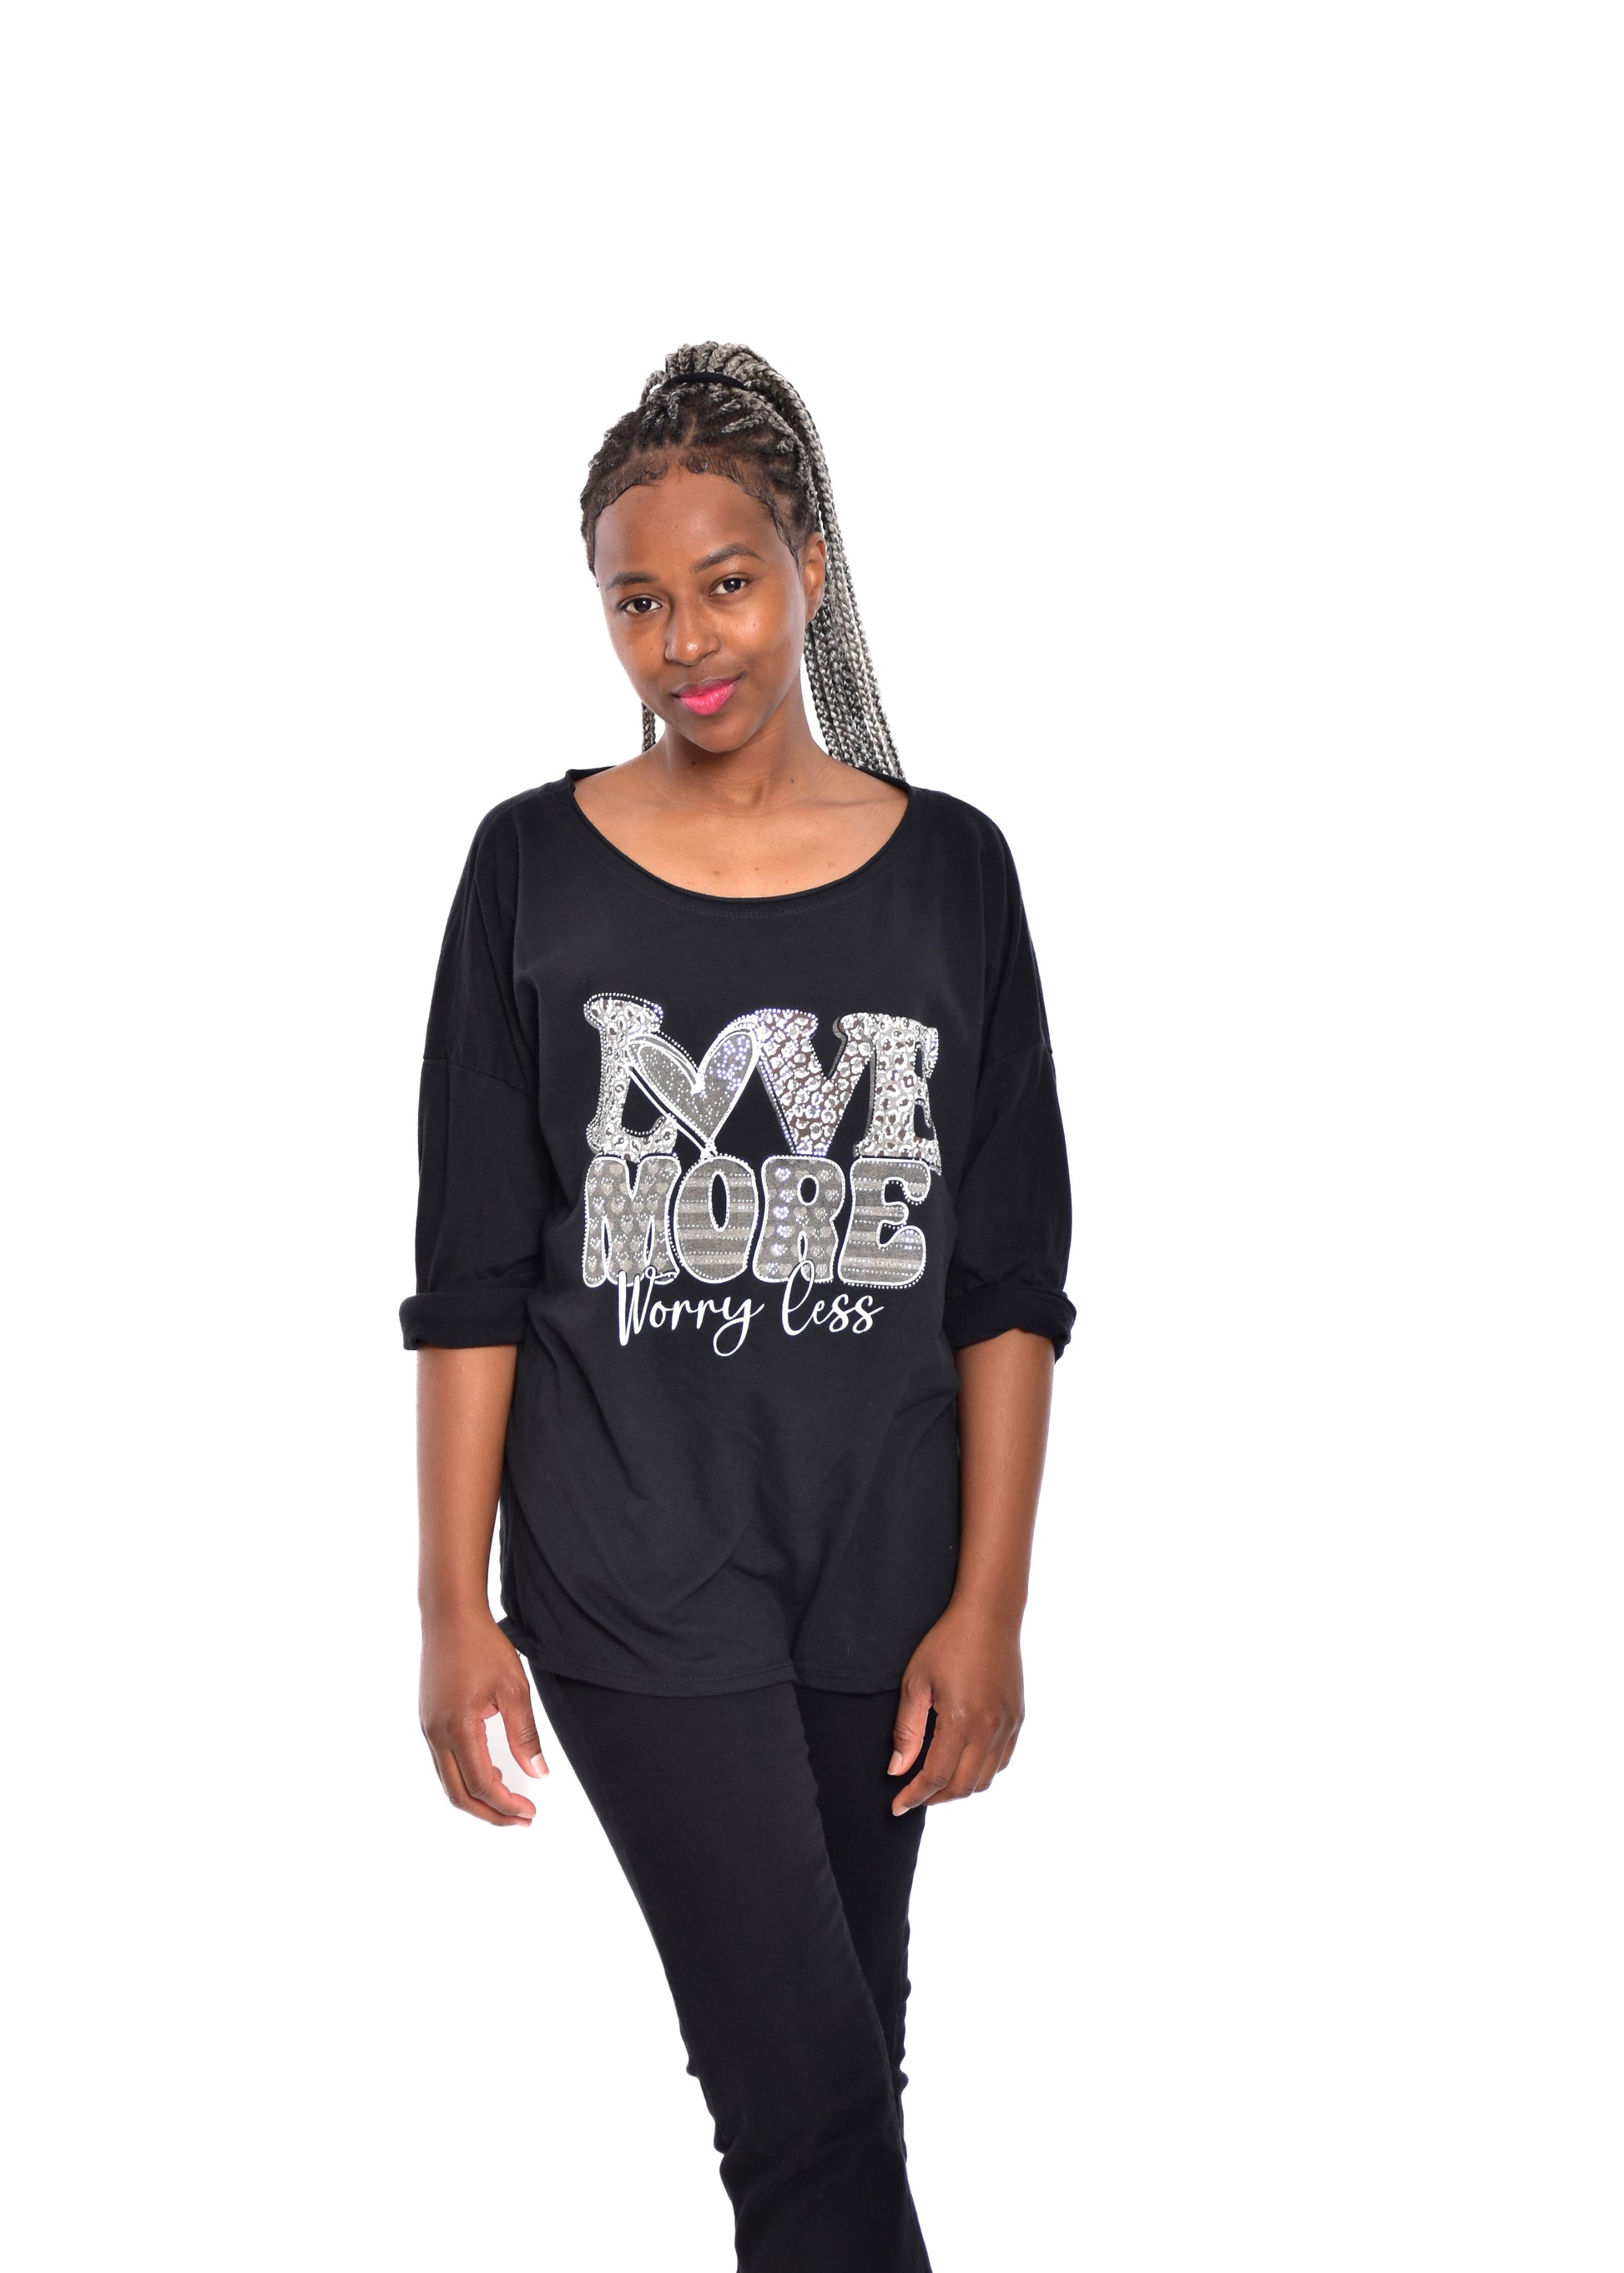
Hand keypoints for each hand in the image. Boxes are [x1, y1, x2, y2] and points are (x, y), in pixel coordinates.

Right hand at [420, 1611, 547, 1826]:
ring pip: (448, 1782)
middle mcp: (436, 1734)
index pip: (482, 1784)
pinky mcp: (427, 1721)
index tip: (529, 1812)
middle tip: (521, 1819)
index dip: (506, 1805)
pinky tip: (491, 1769)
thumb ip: (525, 1735)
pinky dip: (466, 1777)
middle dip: (490, 1813)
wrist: (449, 1617)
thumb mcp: (514, 1689)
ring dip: (477, 1797)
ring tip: (509, 1799)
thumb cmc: (482, 1646)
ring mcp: (427, 1729)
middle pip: (459, 1794)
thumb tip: (539, 1774)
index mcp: (458, 1728)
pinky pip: (444, 1763)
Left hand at [887, 1602, 1024, 1814]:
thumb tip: (897, 1770)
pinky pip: (1001, 1761)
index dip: (914, 1796)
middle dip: (935, 1798)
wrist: (989, 1616)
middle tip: (913, 1795)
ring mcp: (1008, 1725)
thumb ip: (906, 1731)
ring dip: (959, 1787)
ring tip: (936, 1781)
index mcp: (961, 1720)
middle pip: (963, 1786)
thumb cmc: (947, 1643)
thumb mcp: (916, 1682)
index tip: (896, 1807)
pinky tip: (963, 1762)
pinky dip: (981, 1772)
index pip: (936, 1776)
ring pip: (985, 1779)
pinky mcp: (1017, 1719)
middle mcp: (990, 1729)